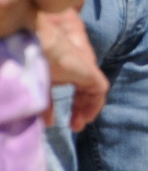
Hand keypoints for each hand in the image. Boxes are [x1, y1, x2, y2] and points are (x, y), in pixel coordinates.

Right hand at [37, 10, 106, 130]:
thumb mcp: (31, 84)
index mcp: (54, 67)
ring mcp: (81, 67)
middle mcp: (70, 66)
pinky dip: (95, 104)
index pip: (60, 87)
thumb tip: (36, 117)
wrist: (35, 44)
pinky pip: (99, 89)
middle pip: (80, 88)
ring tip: (78, 125)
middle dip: (77, 107)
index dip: (54, 106)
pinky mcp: (89, 70)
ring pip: (91, 90)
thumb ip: (36, 98)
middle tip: (73, 126)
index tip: (50, 123)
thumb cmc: (26, 62)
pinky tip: (88, 117)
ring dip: (86, 109)